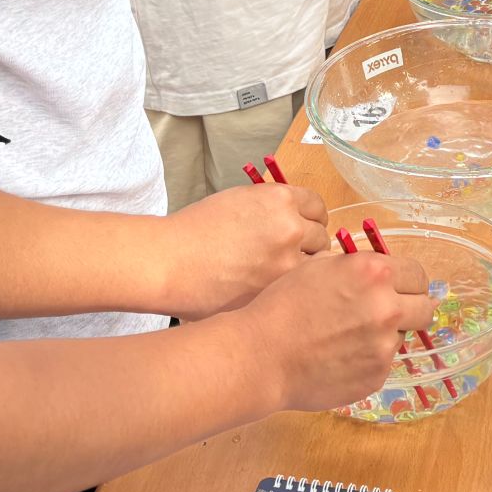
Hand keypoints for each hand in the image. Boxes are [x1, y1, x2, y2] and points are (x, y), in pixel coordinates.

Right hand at [156, 182, 328, 317]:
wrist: (169, 262)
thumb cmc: (196, 230)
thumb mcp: (240, 200)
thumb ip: (273, 206)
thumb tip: (297, 217)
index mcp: (280, 199)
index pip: (317, 205)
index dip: (312, 218)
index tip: (309, 227)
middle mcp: (290, 227)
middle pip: (322, 236)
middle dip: (311, 245)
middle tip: (295, 256)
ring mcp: (286, 262)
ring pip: (317, 267)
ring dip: (305, 270)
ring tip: (285, 276)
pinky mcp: (277, 291)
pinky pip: (299, 289)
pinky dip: (292, 291)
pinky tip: (277, 292)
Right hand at [229, 250, 433, 413]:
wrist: (262, 354)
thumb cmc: (283, 306)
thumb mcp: (321, 267)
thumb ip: (360, 267)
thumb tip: (384, 273)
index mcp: (375, 273)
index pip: (418, 274)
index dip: (409, 281)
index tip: (401, 288)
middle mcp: (387, 307)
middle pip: (425, 308)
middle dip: (411, 308)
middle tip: (388, 312)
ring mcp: (384, 346)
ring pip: (402, 337)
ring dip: (385, 335)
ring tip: (349, 337)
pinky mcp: (376, 376)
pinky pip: (383, 363)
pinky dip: (368, 359)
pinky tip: (340, 356)